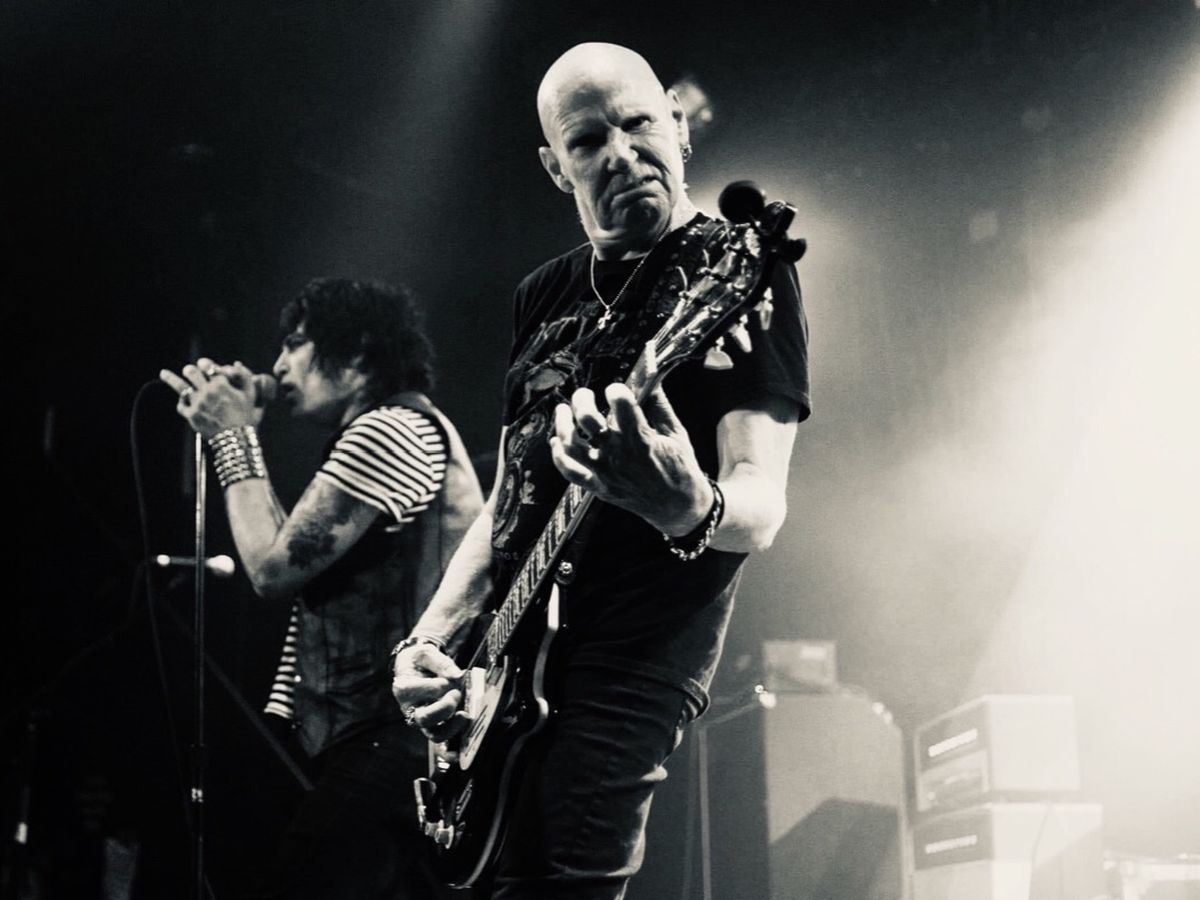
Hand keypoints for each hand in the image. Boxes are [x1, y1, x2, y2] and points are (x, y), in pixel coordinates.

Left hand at [159, 358, 262, 438]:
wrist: (237, 440)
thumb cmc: (247, 418)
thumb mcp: (251, 396)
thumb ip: (245, 377)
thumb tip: (236, 363)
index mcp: (222, 385)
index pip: (209, 366)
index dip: (205, 363)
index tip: (203, 363)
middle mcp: (207, 392)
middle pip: (192, 373)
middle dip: (190, 370)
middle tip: (189, 370)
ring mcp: (197, 403)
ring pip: (180, 386)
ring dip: (171, 378)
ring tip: (163, 373)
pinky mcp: (191, 415)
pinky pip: (181, 405)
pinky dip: (181, 401)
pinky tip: (181, 399)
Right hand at [391, 642, 470, 744]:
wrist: (416, 667)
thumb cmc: (420, 660)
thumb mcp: (427, 653)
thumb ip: (441, 662)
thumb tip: (458, 675)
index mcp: (403, 688)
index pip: (415, 691)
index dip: (435, 686)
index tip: (450, 678)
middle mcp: (410, 708)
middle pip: (424, 718)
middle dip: (444, 708)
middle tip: (457, 694)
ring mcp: (423, 720)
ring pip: (435, 734)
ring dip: (453, 726)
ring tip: (464, 713)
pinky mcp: (435, 726)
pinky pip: (443, 742)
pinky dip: (452, 746)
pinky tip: (462, 746)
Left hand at [549, 372, 714, 536]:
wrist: (678, 507)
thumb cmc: (680, 469)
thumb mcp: (676, 433)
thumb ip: (660, 405)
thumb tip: (649, 380)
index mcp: (641, 440)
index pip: (620, 404)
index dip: (616, 390)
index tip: (617, 390)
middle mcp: (619, 455)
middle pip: (587, 420)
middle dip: (582, 400)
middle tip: (585, 395)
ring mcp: (605, 473)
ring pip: (571, 445)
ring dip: (562, 424)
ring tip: (563, 411)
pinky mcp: (599, 487)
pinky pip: (570, 471)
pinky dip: (558, 455)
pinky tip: (558, 441)